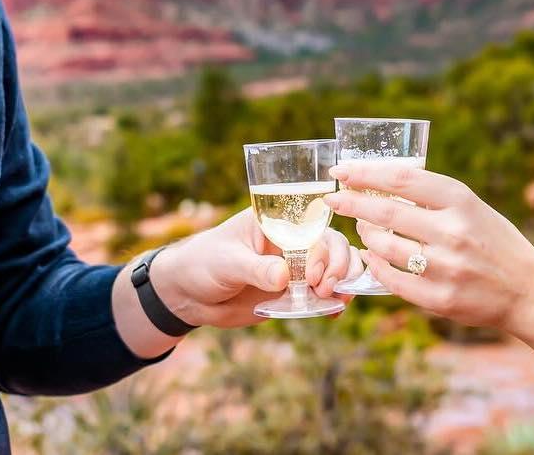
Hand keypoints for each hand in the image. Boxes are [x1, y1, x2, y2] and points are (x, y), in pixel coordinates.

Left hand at [150, 208, 362, 328]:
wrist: (190, 294)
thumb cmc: (204, 263)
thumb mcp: (227, 262)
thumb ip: (256, 268)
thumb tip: (284, 276)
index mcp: (276, 222)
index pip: (313, 225)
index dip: (322, 248)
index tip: (313, 274)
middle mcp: (290, 241)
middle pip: (332, 243)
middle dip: (338, 265)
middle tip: (324, 289)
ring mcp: (294, 266)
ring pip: (334, 267)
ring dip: (343, 281)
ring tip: (334, 300)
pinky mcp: (292, 291)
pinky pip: (321, 293)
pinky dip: (334, 301)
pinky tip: (334, 311)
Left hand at [324, 162, 533, 331]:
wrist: (528, 290)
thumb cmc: (491, 239)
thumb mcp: (468, 205)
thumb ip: (428, 194)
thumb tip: (374, 179)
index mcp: (460, 200)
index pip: (399, 179)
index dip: (364, 173)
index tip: (340, 171)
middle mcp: (452, 232)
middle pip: (385, 211)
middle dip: (351, 203)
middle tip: (332, 200)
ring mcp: (446, 268)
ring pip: (383, 246)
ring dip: (365, 235)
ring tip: (363, 228)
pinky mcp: (441, 300)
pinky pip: (392, 280)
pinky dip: (376, 266)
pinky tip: (372, 256)